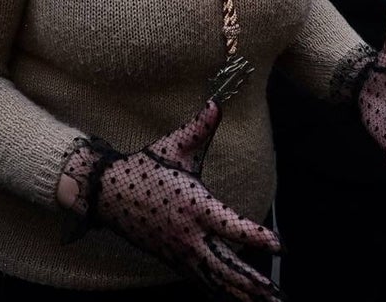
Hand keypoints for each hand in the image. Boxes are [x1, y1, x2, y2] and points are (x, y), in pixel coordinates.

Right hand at [61, 102, 282, 300]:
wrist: (108, 193)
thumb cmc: (145, 167)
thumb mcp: (174, 146)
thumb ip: (199, 127)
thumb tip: (216, 104)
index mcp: (195, 205)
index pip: (231, 224)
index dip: (255, 236)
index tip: (278, 245)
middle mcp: (189, 234)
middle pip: (228, 265)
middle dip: (254, 283)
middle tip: (277, 295)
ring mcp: (180, 250)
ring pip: (216, 278)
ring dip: (242, 292)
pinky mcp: (173, 258)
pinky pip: (201, 279)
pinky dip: (220, 291)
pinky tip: (236, 298)